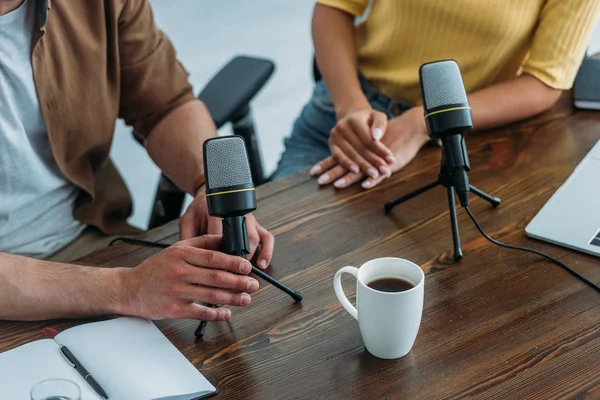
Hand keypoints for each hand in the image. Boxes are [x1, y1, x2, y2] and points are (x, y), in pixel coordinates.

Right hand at [118, 235, 259, 320]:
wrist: (129, 288)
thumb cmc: (156, 268)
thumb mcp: (177, 249)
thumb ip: (202, 243)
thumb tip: (225, 239)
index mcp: (182, 255)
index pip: (213, 257)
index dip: (233, 262)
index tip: (247, 266)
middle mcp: (180, 272)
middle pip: (216, 277)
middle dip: (238, 282)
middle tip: (253, 284)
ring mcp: (177, 292)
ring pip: (211, 296)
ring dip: (232, 298)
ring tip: (246, 298)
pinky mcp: (175, 309)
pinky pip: (200, 313)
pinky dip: (216, 315)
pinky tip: (227, 313)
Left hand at [179, 188, 273, 268]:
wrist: (210, 195)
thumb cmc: (199, 209)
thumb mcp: (187, 221)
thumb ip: (188, 237)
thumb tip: (191, 258)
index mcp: (216, 213)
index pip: (220, 236)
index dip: (219, 254)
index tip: (215, 269)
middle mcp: (236, 215)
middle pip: (242, 237)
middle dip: (239, 257)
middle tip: (233, 273)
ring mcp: (248, 219)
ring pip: (257, 237)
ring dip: (254, 255)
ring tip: (250, 269)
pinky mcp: (255, 224)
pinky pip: (266, 237)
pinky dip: (267, 251)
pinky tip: (262, 263)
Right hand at [309, 108, 395, 183]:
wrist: (352, 118)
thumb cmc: (369, 120)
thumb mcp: (378, 116)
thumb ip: (380, 124)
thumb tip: (377, 136)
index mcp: (354, 119)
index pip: (369, 139)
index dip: (381, 151)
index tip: (392, 160)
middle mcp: (342, 127)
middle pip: (360, 148)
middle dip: (374, 161)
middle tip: (386, 171)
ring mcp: (335, 136)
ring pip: (351, 154)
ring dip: (363, 166)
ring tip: (375, 174)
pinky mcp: (331, 144)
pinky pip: (338, 157)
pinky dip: (347, 165)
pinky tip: (356, 172)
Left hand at [314, 107, 428, 189]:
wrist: (409, 126)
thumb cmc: (388, 134)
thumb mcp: (371, 141)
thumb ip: (357, 149)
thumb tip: (345, 161)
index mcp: (358, 148)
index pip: (339, 157)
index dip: (326, 165)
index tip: (313, 173)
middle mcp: (364, 153)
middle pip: (346, 164)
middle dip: (333, 174)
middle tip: (320, 182)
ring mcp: (377, 158)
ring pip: (361, 169)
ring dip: (349, 178)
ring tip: (338, 185)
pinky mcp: (390, 162)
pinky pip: (380, 173)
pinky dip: (372, 179)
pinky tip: (365, 184)